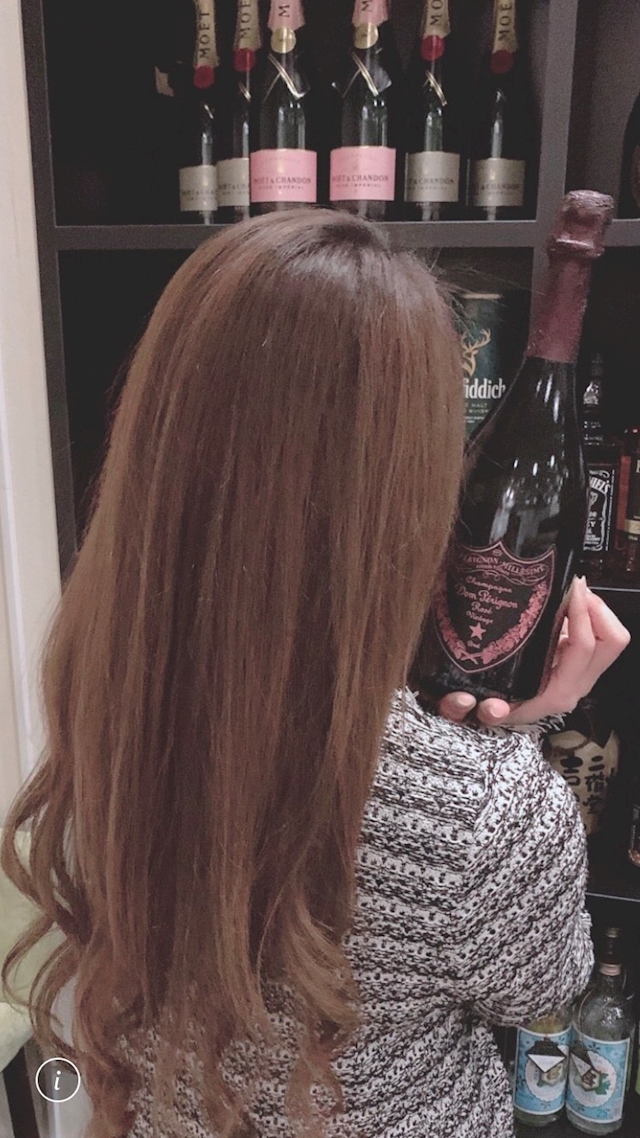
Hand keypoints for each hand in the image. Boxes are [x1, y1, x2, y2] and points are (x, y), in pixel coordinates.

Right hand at [438, 577, 629, 727]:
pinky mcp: (584, 665)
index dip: (581, 614)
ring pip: (613, 636)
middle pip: (614, 640)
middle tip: (572, 586)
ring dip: (595, 610)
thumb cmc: (492, 705)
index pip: (585, 646)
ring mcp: (584, 675)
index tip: (567, 588)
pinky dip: (591, 616)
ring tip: (571, 591)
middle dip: (596, 606)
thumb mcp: (482, 708)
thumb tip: (490, 708)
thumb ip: (478, 710)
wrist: (500, 717)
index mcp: (557, 692)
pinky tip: (569, 604)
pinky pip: (603, 636)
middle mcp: (577, 685)